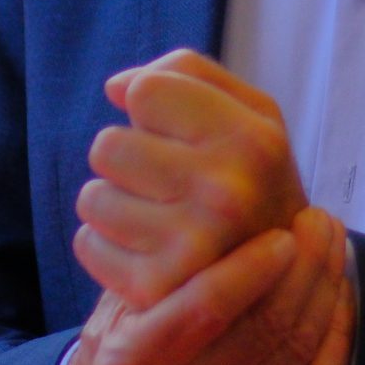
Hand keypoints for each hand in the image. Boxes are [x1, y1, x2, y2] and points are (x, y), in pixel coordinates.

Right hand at [65, 203, 355, 364]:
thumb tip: (236, 213)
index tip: (282, 231)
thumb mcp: (117, 305)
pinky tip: (340, 297)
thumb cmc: (118, 348)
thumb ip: (166, 269)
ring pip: (295, 352)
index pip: (207, 308)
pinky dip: (337, 338)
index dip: (253, 266)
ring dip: (325, 290)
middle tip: (318, 222)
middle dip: (304, 266)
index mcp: (132, 363)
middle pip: (264, 327)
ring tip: (333, 246)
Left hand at [75, 48, 308, 308]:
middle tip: (166, 183)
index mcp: (252, 143)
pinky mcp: (155, 289)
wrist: (277, 280)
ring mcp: (190, 248)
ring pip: (92, 197)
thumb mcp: (251, 115)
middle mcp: (226, 194)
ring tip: (157, 218)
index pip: (145, 92)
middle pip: (108, 145)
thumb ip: (189, 75)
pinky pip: (87, 243)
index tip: (181, 136)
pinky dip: (106, 246)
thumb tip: (114, 88)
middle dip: (128, 159)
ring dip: (114, 203)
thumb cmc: (253, 182)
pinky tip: (146, 252)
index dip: (153, 109)